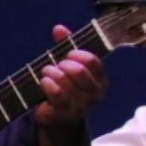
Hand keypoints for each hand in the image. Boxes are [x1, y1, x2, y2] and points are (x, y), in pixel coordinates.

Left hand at [36, 24, 107, 145]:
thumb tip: (59, 28)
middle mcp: (96, 94)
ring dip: (52, 73)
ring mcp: (83, 105)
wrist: (59, 118)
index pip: (93, 61)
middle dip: (63, 64)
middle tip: (56, 65)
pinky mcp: (67, 113)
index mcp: (101, 80)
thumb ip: (66, 46)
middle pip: (80, 71)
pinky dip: (48, 85)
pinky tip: (44, 82)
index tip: (67, 54)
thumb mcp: (68, 66)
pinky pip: (58, 95)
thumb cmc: (66, 88)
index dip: (77, 53)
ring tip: (47, 72)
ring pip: (66, 82)